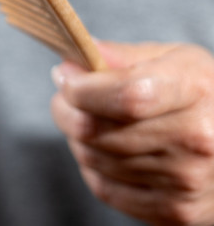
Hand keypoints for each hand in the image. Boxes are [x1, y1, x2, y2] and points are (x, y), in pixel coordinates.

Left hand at [51, 40, 213, 224]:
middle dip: (66, 109)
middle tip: (67, 98)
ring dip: (78, 138)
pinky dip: (93, 167)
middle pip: (96, 129)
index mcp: (196, 91)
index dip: (82, 88)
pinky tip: (106, 150)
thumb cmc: (203, 95)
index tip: (65, 76)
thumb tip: (73, 59)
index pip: (126, 96)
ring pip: (92, 158)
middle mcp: (195, 139)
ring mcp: (185, 180)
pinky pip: (104, 187)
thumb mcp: (176, 60)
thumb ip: (124, 57)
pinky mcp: (175, 210)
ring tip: (92, 121)